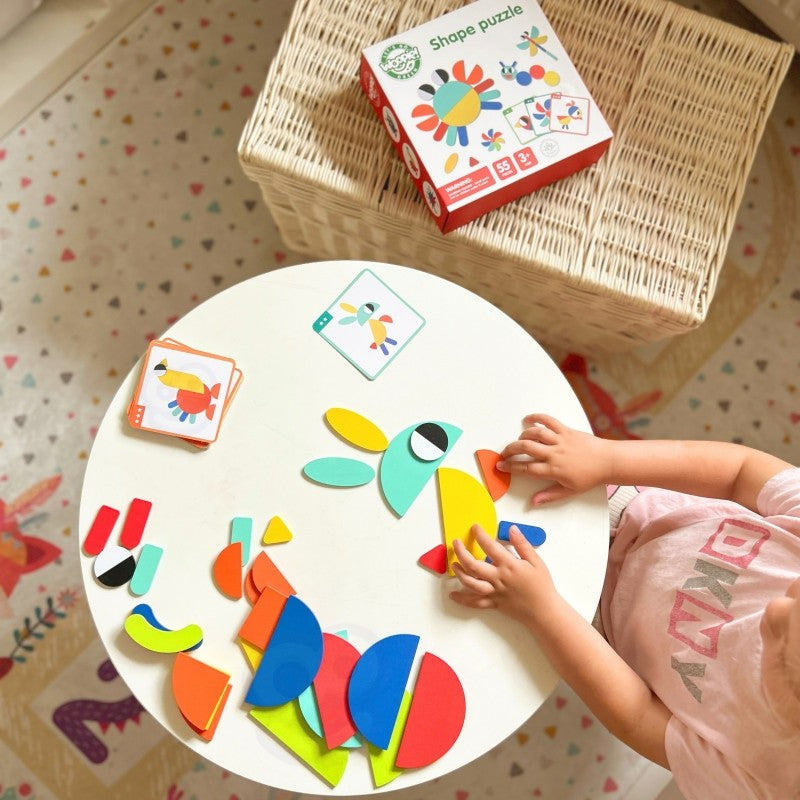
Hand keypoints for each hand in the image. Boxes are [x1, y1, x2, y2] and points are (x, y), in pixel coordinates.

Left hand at [449, 524, 558, 628]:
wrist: (544, 611)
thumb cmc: (542, 585)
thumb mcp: (536, 561)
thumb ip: (522, 544)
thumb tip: (512, 529)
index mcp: (509, 565)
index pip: (490, 546)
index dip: (480, 535)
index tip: (475, 527)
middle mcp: (498, 578)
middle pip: (473, 564)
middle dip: (461, 552)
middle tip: (456, 543)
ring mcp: (494, 591)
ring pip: (470, 583)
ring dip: (459, 573)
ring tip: (453, 564)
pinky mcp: (493, 603)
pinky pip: (475, 602)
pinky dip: (462, 600)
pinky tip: (452, 595)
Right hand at [496, 413, 610, 503]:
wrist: (608, 461)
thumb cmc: (590, 477)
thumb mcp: (569, 491)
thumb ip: (549, 496)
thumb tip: (533, 502)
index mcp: (554, 470)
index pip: (526, 468)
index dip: (511, 466)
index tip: (501, 465)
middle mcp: (554, 454)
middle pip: (526, 448)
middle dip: (510, 449)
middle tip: (504, 453)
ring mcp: (560, 440)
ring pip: (535, 433)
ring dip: (522, 435)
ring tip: (518, 440)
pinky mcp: (566, 430)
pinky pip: (549, 421)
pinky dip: (537, 418)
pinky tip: (529, 419)